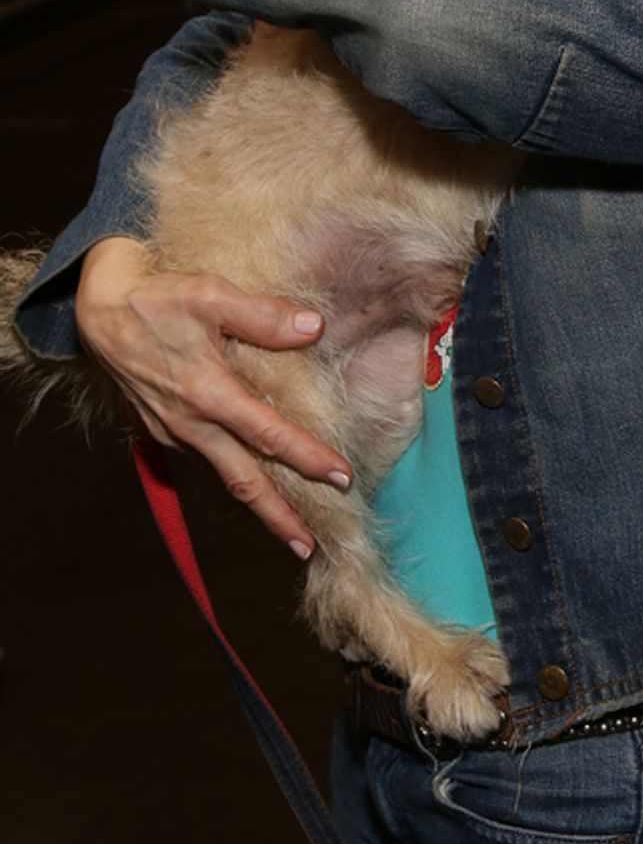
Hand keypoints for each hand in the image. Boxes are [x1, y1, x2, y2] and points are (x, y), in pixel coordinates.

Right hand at [76, 237, 352, 554]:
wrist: (99, 309)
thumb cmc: (157, 298)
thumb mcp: (211, 295)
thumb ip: (263, 316)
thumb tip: (314, 328)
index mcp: (207, 393)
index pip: (268, 435)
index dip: (307, 458)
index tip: (342, 478)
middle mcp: (190, 424)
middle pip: (243, 481)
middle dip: (278, 517)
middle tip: (310, 548)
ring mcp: (172, 432)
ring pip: (222, 476)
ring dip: (255, 503)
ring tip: (288, 527)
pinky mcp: (161, 432)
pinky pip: (203, 461)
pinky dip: (230, 476)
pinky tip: (251, 481)